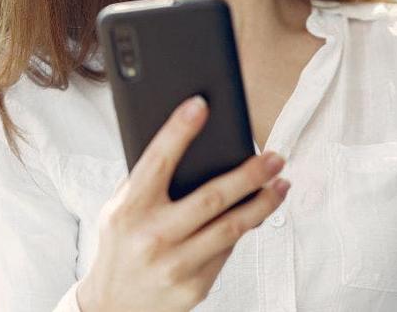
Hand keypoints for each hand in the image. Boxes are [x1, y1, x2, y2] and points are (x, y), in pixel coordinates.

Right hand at [77, 96, 288, 311]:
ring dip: (263, 203)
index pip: (158, 161)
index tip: (201, 105)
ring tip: (281, 185)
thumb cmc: (120, 246)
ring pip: (232, 227)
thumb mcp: (117, 210)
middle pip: (212, 197)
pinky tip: (255, 215)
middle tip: (274, 157)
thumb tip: (185, 145)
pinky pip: (227, 252)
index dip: (179, 130)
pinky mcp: (195, 286)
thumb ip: (144, 183)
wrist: (114, 305)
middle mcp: (152, 236)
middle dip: (250, 173)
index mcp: (129, 209)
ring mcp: (175, 264)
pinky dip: (243, 231)